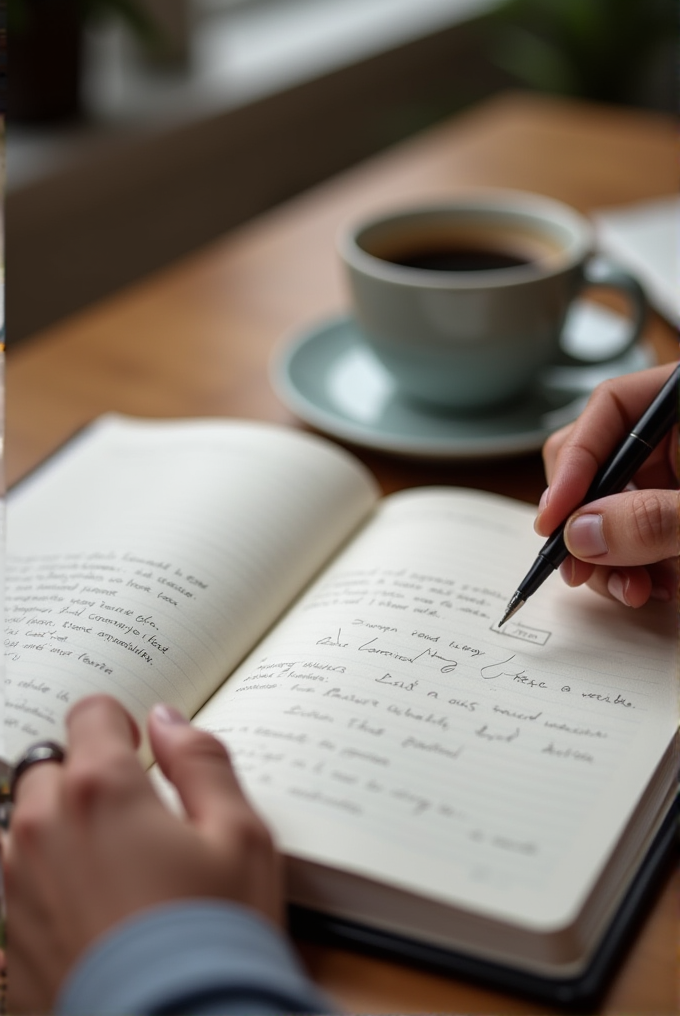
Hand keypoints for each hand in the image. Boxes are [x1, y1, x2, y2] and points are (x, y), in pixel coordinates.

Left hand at [3, 695, 281, 1013]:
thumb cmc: (216, 939)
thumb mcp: (241, 835)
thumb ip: (202, 762)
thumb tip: (169, 721)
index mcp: (100, 790)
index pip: (90, 713)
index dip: (119, 725)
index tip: (140, 753)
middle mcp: (44, 829)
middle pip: (47, 769)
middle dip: (84, 778)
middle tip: (132, 817)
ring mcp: (17, 888)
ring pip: (21, 828)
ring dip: (55, 831)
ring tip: (107, 867)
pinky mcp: (9, 943)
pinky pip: (12, 889)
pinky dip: (41, 886)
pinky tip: (85, 913)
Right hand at [535, 363, 678, 606]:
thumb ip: (655, 519)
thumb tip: (581, 534)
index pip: (611, 408)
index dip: (575, 462)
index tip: (555, 520)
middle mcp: (676, 436)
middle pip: (600, 459)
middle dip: (586, 520)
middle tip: (579, 565)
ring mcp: (677, 475)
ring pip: (611, 505)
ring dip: (608, 557)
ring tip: (631, 591)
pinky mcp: (676, 514)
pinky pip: (635, 534)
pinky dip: (633, 567)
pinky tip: (652, 589)